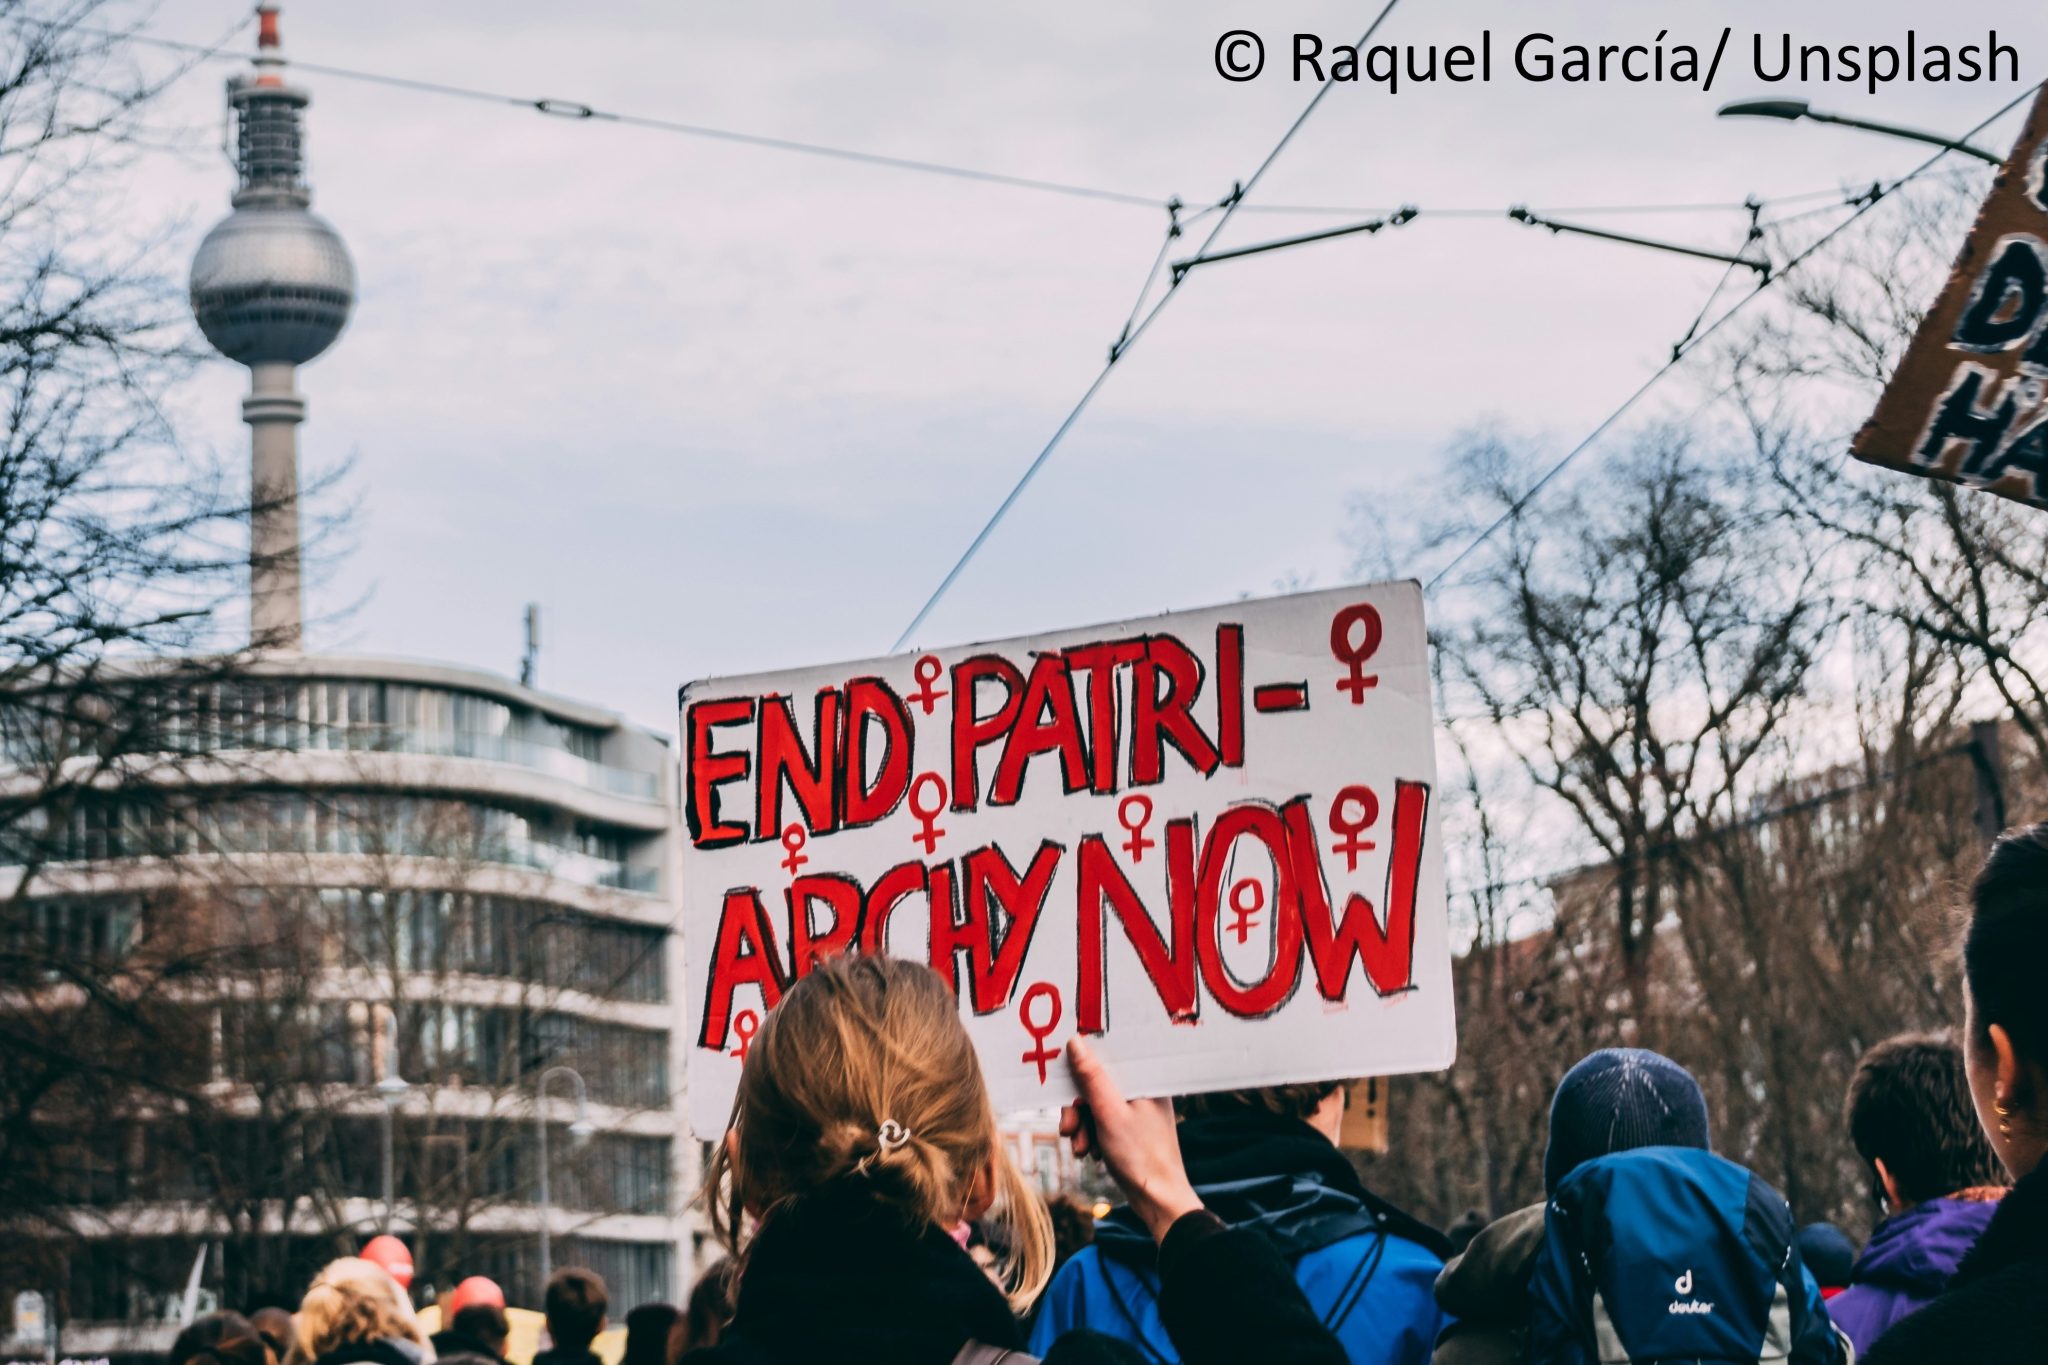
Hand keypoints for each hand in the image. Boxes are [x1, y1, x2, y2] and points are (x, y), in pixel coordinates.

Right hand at [1060, 1037, 1202, 1243]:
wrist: (1158, 1200)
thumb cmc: (1141, 1156)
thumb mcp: (1109, 1114)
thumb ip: (1092, 1078)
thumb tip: (1076, 1042)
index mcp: (1146, 1079)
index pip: (1108, 1058)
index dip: (1082, 1067)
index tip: (1062, 1081)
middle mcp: (1143, 1090)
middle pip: (1097, 1084)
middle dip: (1078, 1109)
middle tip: (1068, 1129)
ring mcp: (1137, 1110)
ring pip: (1095, 1105)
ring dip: (1082, 1126)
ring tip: (1082, 1149)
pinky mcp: (1130, 1128)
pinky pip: (1101, 1121)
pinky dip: (1090, 1135)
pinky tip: (1091, 1153)